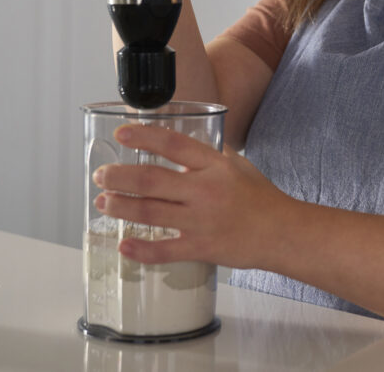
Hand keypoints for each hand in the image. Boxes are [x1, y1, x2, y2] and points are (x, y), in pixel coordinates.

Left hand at [91, 123, 291, 267]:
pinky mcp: (201, 248)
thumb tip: (178, 147)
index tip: (121, 133)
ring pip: (151, 213)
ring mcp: (202, 221)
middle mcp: (205, 191)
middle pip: (152, 181)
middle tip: (101, 175)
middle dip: (119, 177)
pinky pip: (165, 250)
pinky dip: (141, 250)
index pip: (174, 145)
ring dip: (121, 207)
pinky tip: (123, 245)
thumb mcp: (237, 164)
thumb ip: (207, 156)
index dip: (145, 136)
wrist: (282, 232)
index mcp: (214, 166)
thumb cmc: (260, 197)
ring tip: (103, 202)